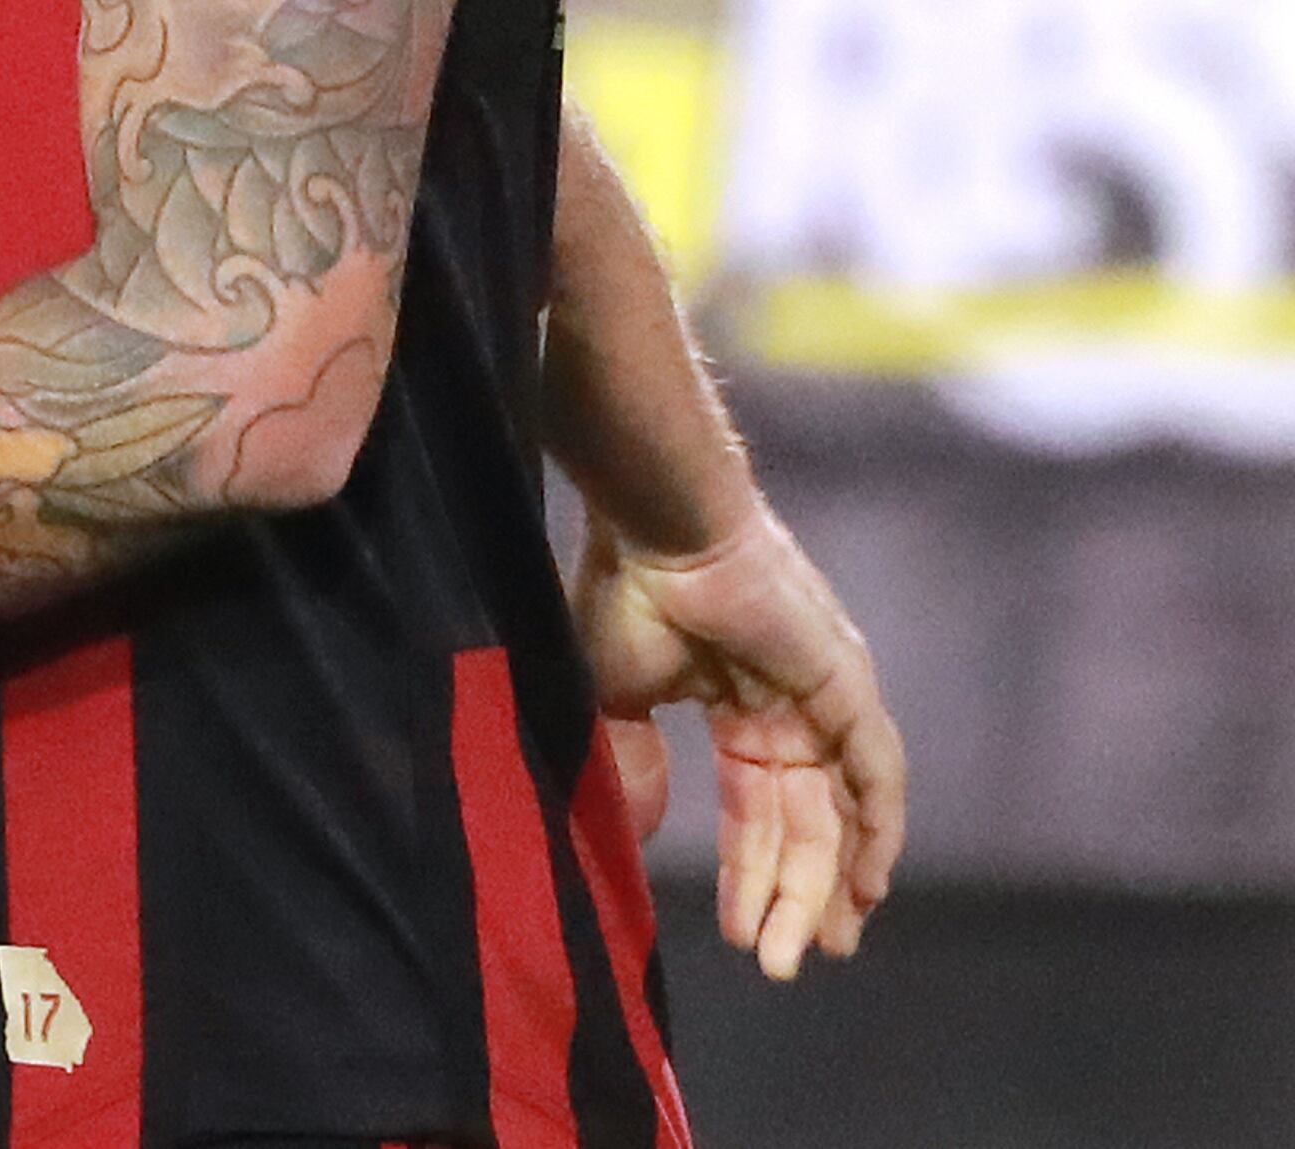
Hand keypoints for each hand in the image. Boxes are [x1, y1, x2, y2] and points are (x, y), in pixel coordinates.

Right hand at [576, 504, 904, 978]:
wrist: (659, 531)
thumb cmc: (627, 596)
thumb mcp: (616, 698)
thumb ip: (633, 763)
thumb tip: (636, 830)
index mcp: (736, 706)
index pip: (755, 808)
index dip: (748, 871)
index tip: (741, 933)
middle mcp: (790, 708)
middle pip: (803, 823)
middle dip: (794, 895)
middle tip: (786, 963)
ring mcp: (826, 697)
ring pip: (839, 811)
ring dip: (830, 882)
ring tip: (818, 946)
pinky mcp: (848, 687)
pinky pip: (877, 775)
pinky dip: (877, 831)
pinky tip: (867, 887)